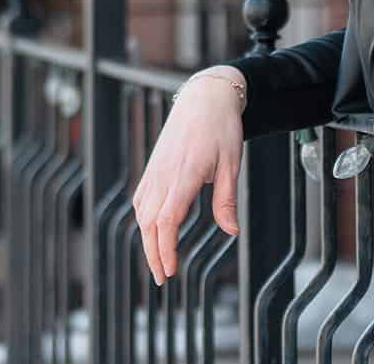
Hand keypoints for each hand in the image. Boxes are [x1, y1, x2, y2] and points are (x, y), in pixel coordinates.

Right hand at [132, 71, 244, 284]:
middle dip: (153, 254)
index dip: (166, 250)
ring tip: (157, 261)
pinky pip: (141, 198)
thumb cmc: (221, 127)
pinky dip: (143, 219)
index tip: (171, 270)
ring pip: (141, 212)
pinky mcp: (153, 165)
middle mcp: (164, 174)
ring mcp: (155, 169)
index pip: (167, 221)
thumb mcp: (232, 163)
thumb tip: (231, 232)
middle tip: (162, 278)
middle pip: (148, 223)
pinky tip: (150, 229)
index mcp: (185, 175)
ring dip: (146, 239)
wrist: (204, 96)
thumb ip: (227, 200)